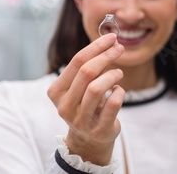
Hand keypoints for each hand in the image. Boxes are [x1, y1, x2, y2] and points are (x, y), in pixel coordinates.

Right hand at [47, 33, 124, 164]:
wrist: (90, 139)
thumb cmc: (87, 104)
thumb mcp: (82, 86)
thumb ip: (91, 66)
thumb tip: (110, 40)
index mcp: (56, 92)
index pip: (76, 62)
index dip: (96, 47)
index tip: (111, 37)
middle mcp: (65, 106)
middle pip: (86, 72)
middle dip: (106, 56)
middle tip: (119, 48)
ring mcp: (81, 120)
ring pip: (96, 88)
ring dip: (112, 75)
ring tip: (118, 73)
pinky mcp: (98, 129)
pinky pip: (112, 104)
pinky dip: (119, 93)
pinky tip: (118, 91)